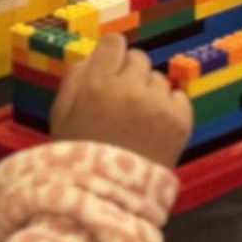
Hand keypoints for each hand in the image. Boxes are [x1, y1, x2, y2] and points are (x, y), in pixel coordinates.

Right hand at [50, 32, 191, 168]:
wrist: (107, 198)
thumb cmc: (78, 157)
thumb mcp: (61, 115)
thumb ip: (75, 77)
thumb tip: (94, 53)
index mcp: (96, 85)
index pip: (113, 43)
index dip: (111, 56)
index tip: (110, 70)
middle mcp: (130, 89)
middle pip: (138, 59)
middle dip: (130, 76)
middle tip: (121, 103)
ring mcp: (158, 104)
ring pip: (158, 79)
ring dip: (149, 94)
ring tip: (137, 122)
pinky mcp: (180, 120)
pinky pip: (179, 97)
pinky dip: (169, 109)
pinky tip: (154, 129)